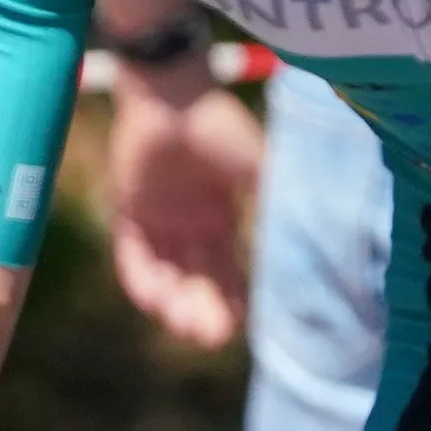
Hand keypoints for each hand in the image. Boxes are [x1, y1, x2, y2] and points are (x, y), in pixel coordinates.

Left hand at [94, 66, 262, 347]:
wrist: (171, 92)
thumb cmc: (219, 125)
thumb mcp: (258, 167)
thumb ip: (275, 202)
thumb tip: (303, 245)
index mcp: (222, 214)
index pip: (227, 270)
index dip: (231, 300)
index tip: (238, 328)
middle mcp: (190, 222)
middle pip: (196, 279)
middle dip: (204, 310)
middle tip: (211, 338)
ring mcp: (158, 216)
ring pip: (165, 273)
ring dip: (173, 302)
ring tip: (183, 325)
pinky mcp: (127, 208)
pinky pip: (132, 254)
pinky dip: (141, 280)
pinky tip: (154, 301)